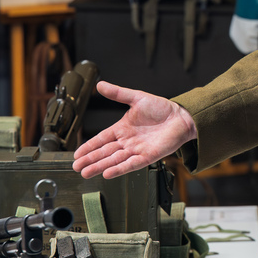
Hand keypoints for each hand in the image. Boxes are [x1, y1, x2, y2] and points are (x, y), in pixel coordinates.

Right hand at [71, 81, 197, 179]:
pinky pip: (131, 164)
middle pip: (105, 152)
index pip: (101, 139)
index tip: (76, 154)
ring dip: (100, 166)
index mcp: (122, 128)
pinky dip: (119, 169)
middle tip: (76, 167)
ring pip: (114, 160)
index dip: (89, 146)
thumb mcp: (136, 98)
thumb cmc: (161, 108)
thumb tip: (100, 84)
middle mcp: (128, 141)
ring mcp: (137, 150)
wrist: (182, 116)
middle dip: (90, 159)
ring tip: (85, 173)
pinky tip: (107, 173)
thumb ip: (118, 93)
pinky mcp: (148, 156)